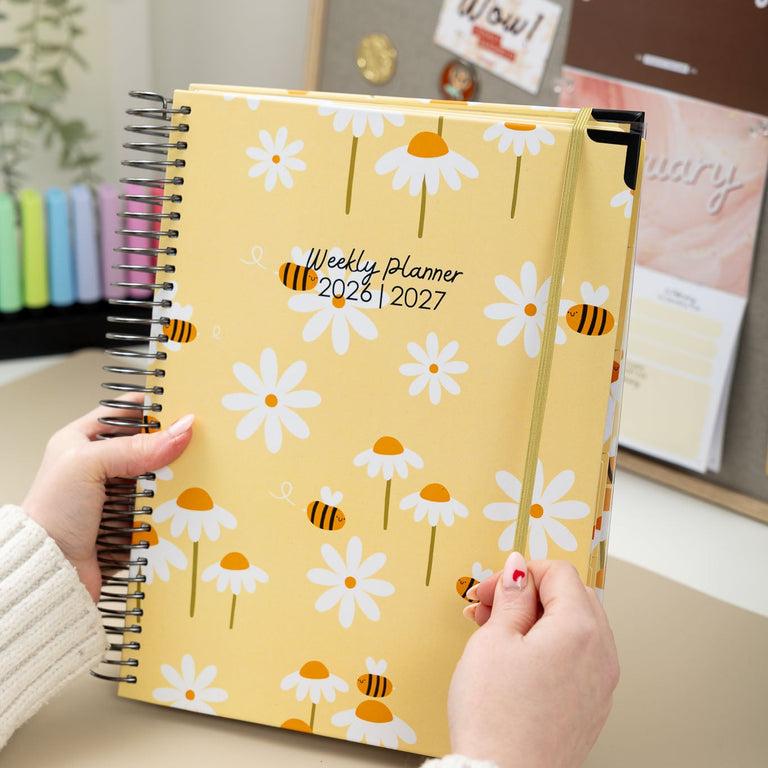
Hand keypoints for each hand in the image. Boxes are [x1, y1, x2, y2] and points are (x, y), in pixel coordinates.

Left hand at [23, 398, 193, 601]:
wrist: (51, 571)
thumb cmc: (52, 512)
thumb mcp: (89, 464)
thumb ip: (136, 446)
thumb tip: (181, 430)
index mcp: (82, 441)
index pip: (124, 412)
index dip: (152, 407)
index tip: (183, 407)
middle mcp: (100, 466)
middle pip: (148, 446)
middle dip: (171, 446)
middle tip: (196, 443)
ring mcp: (116, 495)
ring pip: (159, 477)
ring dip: (175, 479)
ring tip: (194, 475)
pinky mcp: (130, 522)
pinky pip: (162, 507)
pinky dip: (173, 507)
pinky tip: (187, 503)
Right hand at [448, 553, 618, 767]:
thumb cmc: (495, 718)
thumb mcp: (493, 641)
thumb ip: (512, 597)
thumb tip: (519, 571)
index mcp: (580, 630)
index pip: (559, 573)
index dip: (520, 573)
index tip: (492, 589)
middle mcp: (601, 655)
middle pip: (572, 597)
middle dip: (530, 594)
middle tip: (492, 608)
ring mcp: (601, 685)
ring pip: (576, 627)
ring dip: (539, 620)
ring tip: (497, 634)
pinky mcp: (592, 708)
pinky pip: (578, 659)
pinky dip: (551, 647)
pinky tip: (517, 661)